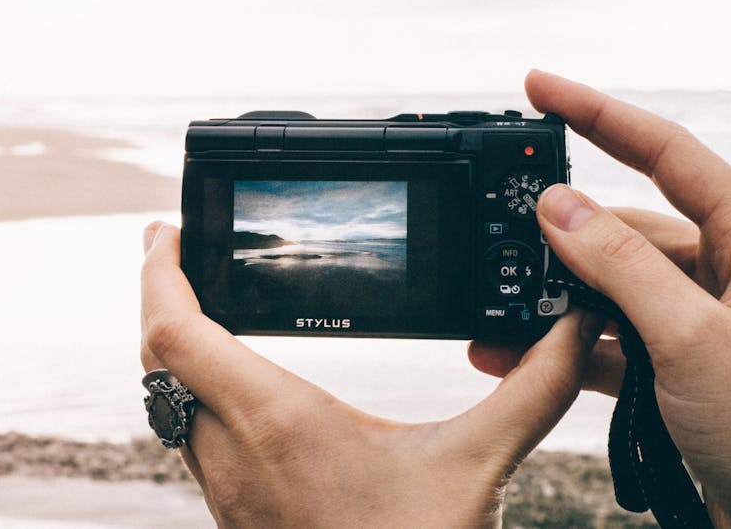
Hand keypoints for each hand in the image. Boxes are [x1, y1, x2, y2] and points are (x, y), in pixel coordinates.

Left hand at [139, 223, 601, 527]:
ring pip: (167, 398)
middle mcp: (230, 452)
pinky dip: (193, 387)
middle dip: (161, 293)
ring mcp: (225, 488)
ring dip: (175, 343)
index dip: (158, 272)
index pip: (174, 331)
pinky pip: (190, 433)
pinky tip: (232, 381)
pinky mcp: (235, 513)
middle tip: (177, 248)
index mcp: (275, 422)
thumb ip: (530, 392)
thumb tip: (574, 330)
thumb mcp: (476, 466)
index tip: (168, 230)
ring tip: (199, 299)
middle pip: (156, 356)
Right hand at [470, 70, 730, 527]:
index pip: (667, 150)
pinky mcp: (678, 360)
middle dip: (563, 233)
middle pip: (629, 223)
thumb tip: (559, 205)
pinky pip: (611, 333)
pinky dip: (567, 343)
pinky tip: (519, 353)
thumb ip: (621, 266)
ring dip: (556, 298)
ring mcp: (701, 316)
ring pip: (612, 283)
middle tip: (501, 232)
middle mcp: (729, 269)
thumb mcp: (691, 340)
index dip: (598, 113)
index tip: (540, 88)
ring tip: (499, 313)